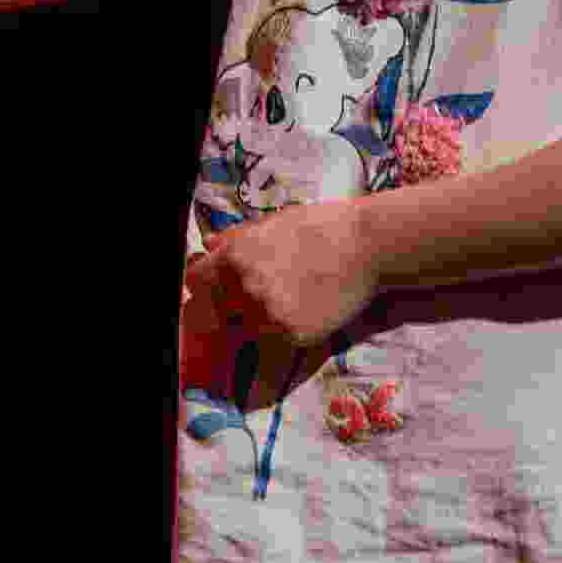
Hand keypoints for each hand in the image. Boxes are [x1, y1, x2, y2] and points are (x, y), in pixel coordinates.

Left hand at [179, 202, 383, 404]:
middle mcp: (243, 288)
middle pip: (213, 308)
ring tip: (280, 302)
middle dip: (226, 303)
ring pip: (240, 328)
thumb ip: (236, 238)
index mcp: (233, 257)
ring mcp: (267, 315)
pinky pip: (271, 339)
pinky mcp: (291, 335)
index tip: (213, 285)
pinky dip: (279, 330)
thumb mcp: (271, 223)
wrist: (368, 246)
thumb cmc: (321, 226)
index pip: (193, 281)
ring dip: (250, 319)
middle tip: (253, 295)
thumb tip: (209, 245)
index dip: (202, 283)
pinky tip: (301, 310)